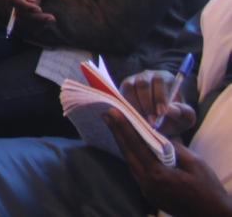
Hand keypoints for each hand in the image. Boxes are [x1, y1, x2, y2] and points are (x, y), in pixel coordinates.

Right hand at [1, 0, 54, 25]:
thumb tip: (31, 1)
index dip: (25, 6)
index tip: (39, 9)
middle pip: (17, 11)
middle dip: (34, 17)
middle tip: (51, 19)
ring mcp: (11, 4)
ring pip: (22, 18)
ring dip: (37, 22)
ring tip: (51, 20)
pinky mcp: (18, 11)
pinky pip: (26, 20)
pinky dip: (37, 23)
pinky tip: (47, 21)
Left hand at [107, 111, 231, 215]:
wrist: (212, 215)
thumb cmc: (207, 188)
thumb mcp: (195, 163)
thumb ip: (174, 147)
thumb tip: (158, 134)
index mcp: (158, 175)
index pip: (136, 146)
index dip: (123, 127)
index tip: (113, 112)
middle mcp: (147, 184)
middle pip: (127, 153)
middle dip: (117, 132)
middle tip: (106, 114)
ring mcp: (147, 190)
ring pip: (130, 162)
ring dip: (123, 144)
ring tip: (115, 126)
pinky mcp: (150, 193)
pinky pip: (137, 171)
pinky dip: (132, 156)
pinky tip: (129, 145)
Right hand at [120, 69, 196, 136]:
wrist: (160, 123)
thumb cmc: (174, 118)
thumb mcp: (185, 118)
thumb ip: (183, 112)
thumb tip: (170, 110)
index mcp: (166, 78)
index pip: (160, 81)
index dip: (160, 96)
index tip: (161, 113)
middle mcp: (148, 75)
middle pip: (143, 83)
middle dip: (147, 104)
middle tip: (152, 122)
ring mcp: (133, 80)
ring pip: (130, 87)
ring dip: (136, 105)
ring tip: (144, 121)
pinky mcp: (123, 89)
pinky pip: (121, 94)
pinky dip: (127, 106)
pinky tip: (135, 117)